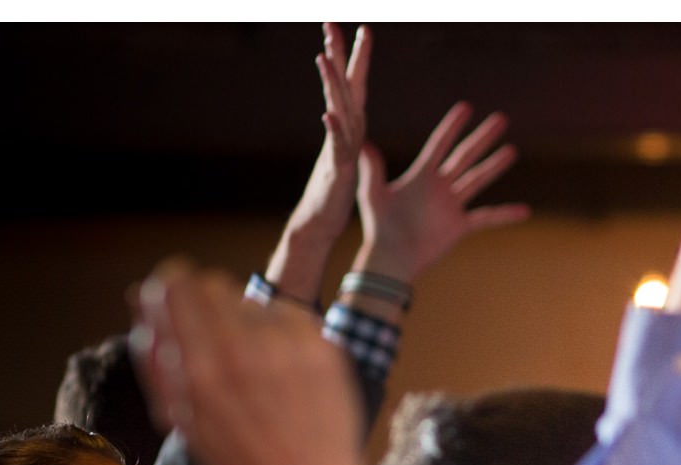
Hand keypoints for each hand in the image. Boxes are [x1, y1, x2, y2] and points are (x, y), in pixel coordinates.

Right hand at [131, 262, 362, 464]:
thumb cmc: (238, 458)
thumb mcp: (182, 418)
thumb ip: (155, 355)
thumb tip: (139, 292)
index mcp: (200, 372)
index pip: (175, 287)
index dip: (171, 285)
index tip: (173, 292)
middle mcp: (244, 352)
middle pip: (211, 284)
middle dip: (205, 302)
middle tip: (214, 338)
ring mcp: (288, 348)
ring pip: (250, 301)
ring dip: (243, 322)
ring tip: (253, 368)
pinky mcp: (321, 347)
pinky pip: (287, 314)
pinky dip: (279, 333)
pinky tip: (282, 370)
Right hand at [265, 24, 371, 300]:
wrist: (319, 224)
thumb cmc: (334, 194)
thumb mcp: (349, 160)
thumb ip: (350, 138)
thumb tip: (349, 120)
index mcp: (349, 127)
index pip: (353, 85)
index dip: (356, 57)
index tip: (360, 28)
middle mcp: (341, 132)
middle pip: (341, 87)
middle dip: (337, 56)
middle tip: (331, 24)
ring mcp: (336, 148)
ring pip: (336, 110)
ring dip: (330, 84)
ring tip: (323, 57)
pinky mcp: (336, 170)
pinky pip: (335, 147)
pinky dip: (333, 131)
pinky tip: (328, 114)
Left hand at [352, 101, 529, 282]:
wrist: (390, 259)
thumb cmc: (378, 227)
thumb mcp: (372, 194)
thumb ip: (371, 168)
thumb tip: (361, 143)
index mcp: (421, 176)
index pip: (439, 144)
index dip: (452, 127)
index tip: (466, 107)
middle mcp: (440, 187)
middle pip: (465, 156)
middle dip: (482, 138)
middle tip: (501, 119)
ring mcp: (451, 205)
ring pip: (478, 180)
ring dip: (494, 165)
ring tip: (512, 149)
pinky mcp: (459, 226)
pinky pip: (486, 218)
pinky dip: (505, 215)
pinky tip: (525, 211)